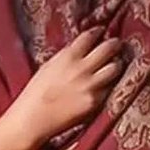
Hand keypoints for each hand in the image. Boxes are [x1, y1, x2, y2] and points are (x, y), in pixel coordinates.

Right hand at [9, 27, 122, 145]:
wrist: (32, 119)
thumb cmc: (35, 93)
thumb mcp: (48, 67)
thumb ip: (66, 57)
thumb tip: (81, 50)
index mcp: (67, 57)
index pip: (89, 37)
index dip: (97, 32)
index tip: (101, 31)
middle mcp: (81, 68)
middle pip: (107, 48)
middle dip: (114, 44)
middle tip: (116, 44)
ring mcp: (90, 85)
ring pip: (115, 68)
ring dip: (117, 64)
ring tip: (116, 64)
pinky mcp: (94, 101)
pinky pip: (109, 88)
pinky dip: (109, 84)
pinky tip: (106, 84)